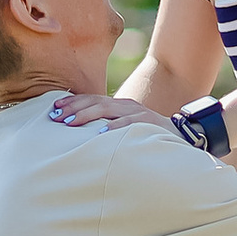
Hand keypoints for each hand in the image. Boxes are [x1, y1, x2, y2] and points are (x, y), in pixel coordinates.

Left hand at [48, 91, 169, 128]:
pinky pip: (128, 124)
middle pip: (95, 101)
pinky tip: (99, 134)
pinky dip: (113, 127)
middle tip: (55, 116)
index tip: (53, 107)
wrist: (183, 136)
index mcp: (119, 105)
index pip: (91, 99)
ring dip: (86, 116)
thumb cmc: (149, 136)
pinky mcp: (147, 123)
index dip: (72, 102)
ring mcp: (137, 112)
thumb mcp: (127, 128)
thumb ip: (109, 127)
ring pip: (107, 110)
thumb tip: (85, 136)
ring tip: (70, 123)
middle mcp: (126, 105)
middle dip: (73, 108)